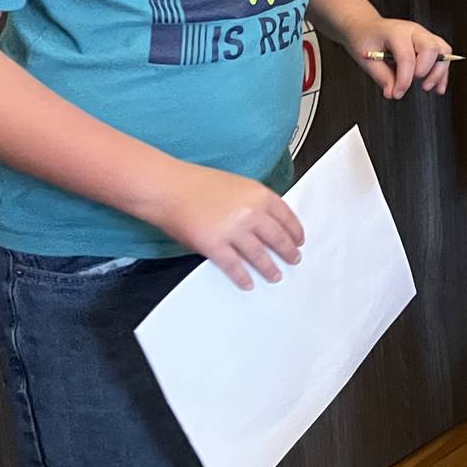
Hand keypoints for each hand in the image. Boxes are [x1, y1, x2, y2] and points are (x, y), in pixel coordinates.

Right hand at [147, 163, 304, 291]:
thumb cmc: (196, 183)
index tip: (299, 241)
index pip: (287, 217)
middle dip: (289, 252)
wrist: (168, 187)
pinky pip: (234, 266)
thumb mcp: (237, 184)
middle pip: (278, 238)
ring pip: (260, 255)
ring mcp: (233, 230)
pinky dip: (243, 277)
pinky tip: (248, 283)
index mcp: (259, 195)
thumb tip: (267, 221)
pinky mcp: (214, 245)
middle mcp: (251, 213)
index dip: (295, 232)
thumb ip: (254, 202)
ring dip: (270, 268)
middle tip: (294, 260)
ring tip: (275, 276)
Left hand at [348, 18, 453, 97]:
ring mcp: (424, 36)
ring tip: (427, 87)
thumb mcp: (367, 59)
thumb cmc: (366, 39)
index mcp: (396, 32)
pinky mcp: (430, 44)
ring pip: (444, 51)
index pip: (407, 56)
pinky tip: (438, 88)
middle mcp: (414, 31)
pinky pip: (444, 57)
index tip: (397, 94)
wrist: (367, 27)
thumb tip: (393, 93)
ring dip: (439, 72)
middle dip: (426, 70)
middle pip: (432, 48)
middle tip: (414, 83)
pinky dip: (442, 73)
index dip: (404, 79)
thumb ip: (382, 77)